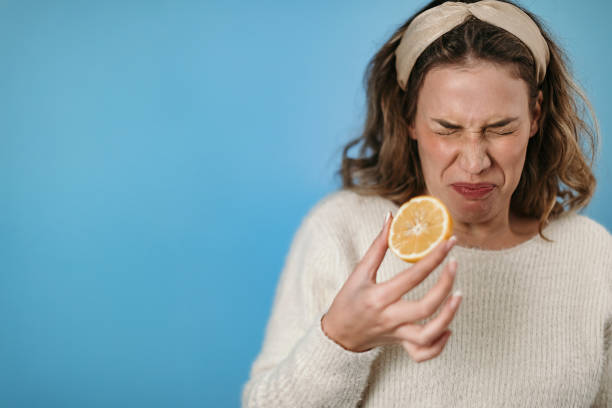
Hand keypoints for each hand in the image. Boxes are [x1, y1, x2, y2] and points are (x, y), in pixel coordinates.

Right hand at [321, 211, 460, 362]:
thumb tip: (390, 218)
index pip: (413, 276)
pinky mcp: (401, 344)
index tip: (449, 243)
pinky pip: (423, 352)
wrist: (338, 336)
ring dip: (448, 316)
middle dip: (445, 285)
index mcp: (379, 297)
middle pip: (426, 307)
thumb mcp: (358, 273)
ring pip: (428, 335)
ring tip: (458, 296)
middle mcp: (389, 317)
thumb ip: (377, 246)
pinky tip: (448, 328)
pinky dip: (439, 343)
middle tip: (454, 265)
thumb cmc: (347, 301)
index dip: (434, 257)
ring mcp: (397, 333)